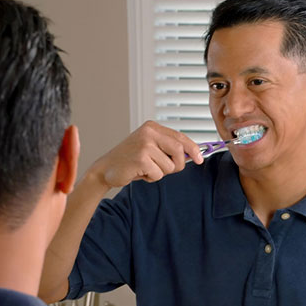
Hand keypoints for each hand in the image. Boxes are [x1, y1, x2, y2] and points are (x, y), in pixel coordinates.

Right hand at [89, 121, 203, 188]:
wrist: (106, 169)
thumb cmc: (130, 161)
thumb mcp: (150, 148)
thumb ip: (168, 148)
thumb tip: (192, 155)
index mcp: (152, 127)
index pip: (180, 137)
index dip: (193, 149)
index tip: (199, 159)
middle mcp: (148, 132)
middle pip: (179, 150)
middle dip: (177, 165)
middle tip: (165, 170)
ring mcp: (144, 144)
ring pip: (170, 166)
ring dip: (161, 173)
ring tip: (146, 169)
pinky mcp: (140, 158)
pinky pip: (159, 174)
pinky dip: (151, 178)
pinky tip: (139, 173)